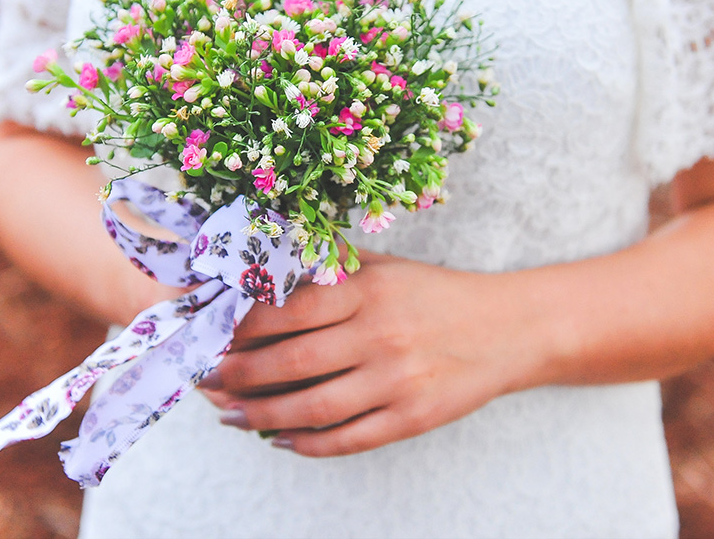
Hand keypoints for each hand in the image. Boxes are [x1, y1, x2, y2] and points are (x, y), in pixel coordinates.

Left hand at [198, 252, 533, 456]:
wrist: (508, 328)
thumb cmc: (435, 294)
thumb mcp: (386, 268)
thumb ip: (329, 271)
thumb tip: (261, 276)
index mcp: (369, 291)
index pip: (287, 310)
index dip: (240, 325)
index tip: (208, 332)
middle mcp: (380, 334)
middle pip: (291, 362)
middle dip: (237, 375)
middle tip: (205, 379)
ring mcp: (397, 380)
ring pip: (311, 408)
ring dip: (261, 416)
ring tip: (231, 415)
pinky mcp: (412, 417)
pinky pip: (348, 439)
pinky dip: (306, 444)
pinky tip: (280, 440)